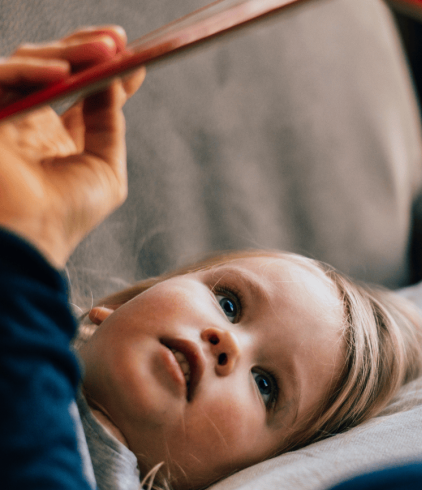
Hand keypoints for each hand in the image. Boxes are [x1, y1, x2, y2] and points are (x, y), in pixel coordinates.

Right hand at [0, 27, 144, 267]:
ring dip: (69, 53)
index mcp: (53, 134)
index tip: (133, 52)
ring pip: (31, 65)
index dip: (104, 66)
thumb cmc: (66, 215)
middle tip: (118, 40)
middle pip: (54, 67)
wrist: (30, 241)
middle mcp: (25, 119)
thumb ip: (109, 122)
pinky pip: (1, 78)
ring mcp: (3, 113)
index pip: (78, 87)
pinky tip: (63, 74)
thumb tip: (118, 79)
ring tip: (105, 50)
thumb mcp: (105, 167)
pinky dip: (31, 71)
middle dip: (87, 49)